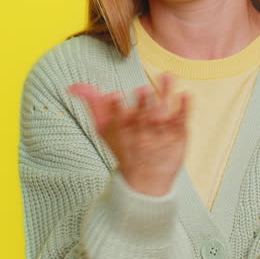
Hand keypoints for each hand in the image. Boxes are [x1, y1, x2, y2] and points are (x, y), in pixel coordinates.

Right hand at [67, 71, 190, 196]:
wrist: (145, 182)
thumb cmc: (123, 148)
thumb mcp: (105, 129)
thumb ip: (92, 104)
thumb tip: (71, 87)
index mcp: (123, 131)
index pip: (118, 118)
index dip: (115, 107)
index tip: (113, 94)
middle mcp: (143, 134)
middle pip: (142, 117)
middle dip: (142, 104)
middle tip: (142, 89)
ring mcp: (162, 134)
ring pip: (164, 115)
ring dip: (164, 97)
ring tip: (166, 77)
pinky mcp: (179, 135)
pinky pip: (183, 120)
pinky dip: (185, 108)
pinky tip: (187, 94)